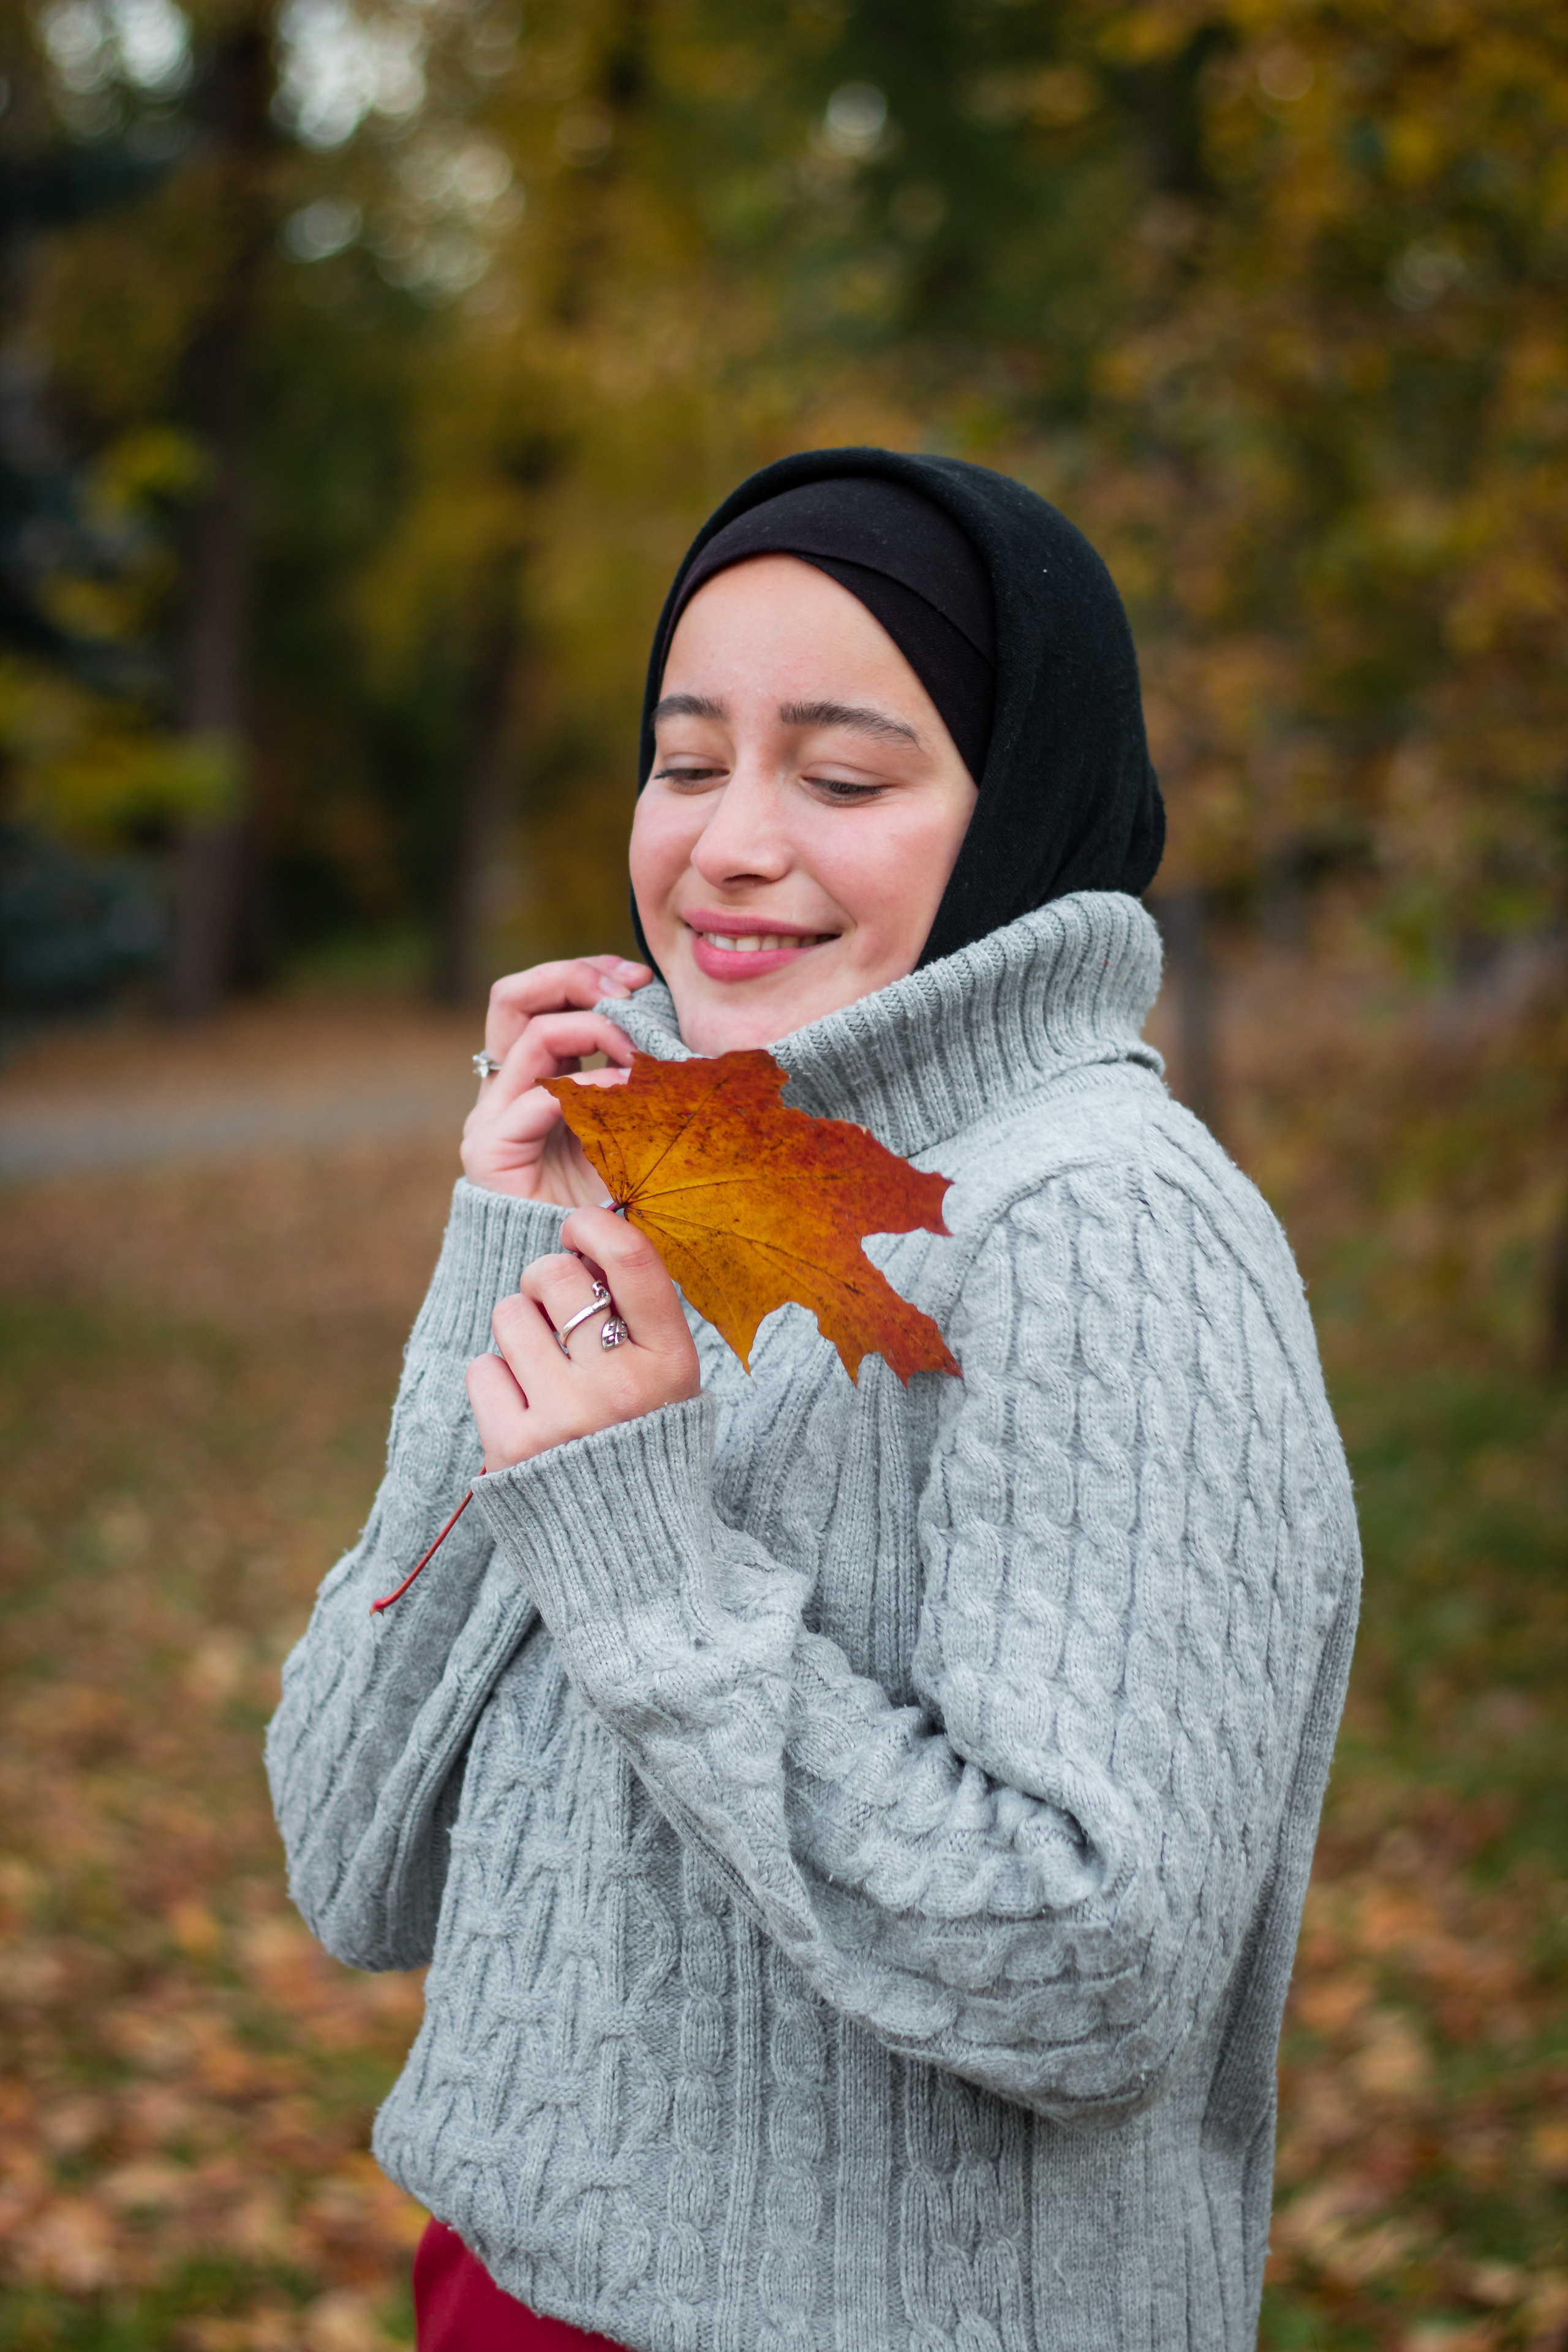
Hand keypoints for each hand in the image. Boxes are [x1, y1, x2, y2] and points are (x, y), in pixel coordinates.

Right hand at [462, 954, 652, 1203]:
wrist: (591, 1275)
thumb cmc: (622, 1203)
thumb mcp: (638, 1122)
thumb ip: (641, 1075)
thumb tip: (677, 1025)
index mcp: (538, 1075)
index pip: (543, 998)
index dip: (587, 974)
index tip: (642, 979)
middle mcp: (506, 1088)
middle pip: (515, 997)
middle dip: (574, 977)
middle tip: (628, 988)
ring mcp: (492, 1117)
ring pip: (531, 1035)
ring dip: (596, 1030)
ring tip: (642, 1055)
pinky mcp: (489, 1150)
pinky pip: (541, 1097)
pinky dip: (594, 1087)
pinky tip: (633, 1095)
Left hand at [467, 1206, 700, 1468]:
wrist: (627, 1551)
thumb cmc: (643, 1441)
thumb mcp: (670, 1381)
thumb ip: (640, 1318)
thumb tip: (584, 1242)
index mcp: (671, 1364)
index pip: (633, 1261)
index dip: (595, 1225)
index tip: (578, 1226)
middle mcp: (620, 1388)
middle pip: (556, 1276)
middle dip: (545, 1278)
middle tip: (552, 1303)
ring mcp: (564, 1419)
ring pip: (509, 1314)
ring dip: (518, 1328)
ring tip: (541, 1365)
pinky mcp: (512, 1449)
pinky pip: (481, 1369)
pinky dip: (495, 1381)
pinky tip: (522, 1407)